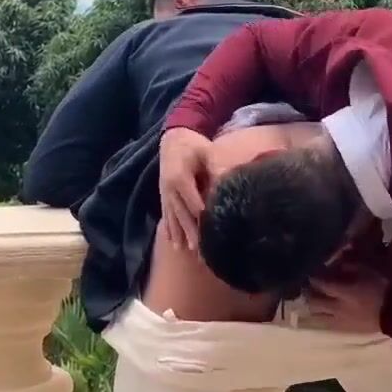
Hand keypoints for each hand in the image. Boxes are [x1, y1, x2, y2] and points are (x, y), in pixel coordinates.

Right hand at [159, 127, 212, 249]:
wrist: (172, 139)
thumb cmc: (194, 145)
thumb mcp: (206, 151)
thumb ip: (216, 166)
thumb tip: (227, 181)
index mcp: (180, 178)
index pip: (194, 204)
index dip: (204, 218)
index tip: (214, 233)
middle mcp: (170, 189)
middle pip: (183, 216)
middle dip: (192, 234)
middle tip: (202, 252)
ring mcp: (165, 194)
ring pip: (173, 218)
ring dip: (181, 235)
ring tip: (187, 251)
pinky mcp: (164, 197)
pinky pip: (166, 216)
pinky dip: (170, 229)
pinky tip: (173, 243)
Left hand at [305, 266, 388, 333]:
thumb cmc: (385, 289)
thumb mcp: (370, 271)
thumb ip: (352, 267)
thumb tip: (339, 263)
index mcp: (344, 292)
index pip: (322, 284)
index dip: (314, 278)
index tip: (311, 273)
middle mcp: (337, 308)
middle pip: (315, 302)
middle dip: (309, 295)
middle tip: (307, 288)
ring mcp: (341, 321)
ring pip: (319, 317)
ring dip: (314, 309)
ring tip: (314, 303)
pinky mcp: (347, 331)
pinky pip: (329, 326)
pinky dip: (324, 319)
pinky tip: (325, 316)